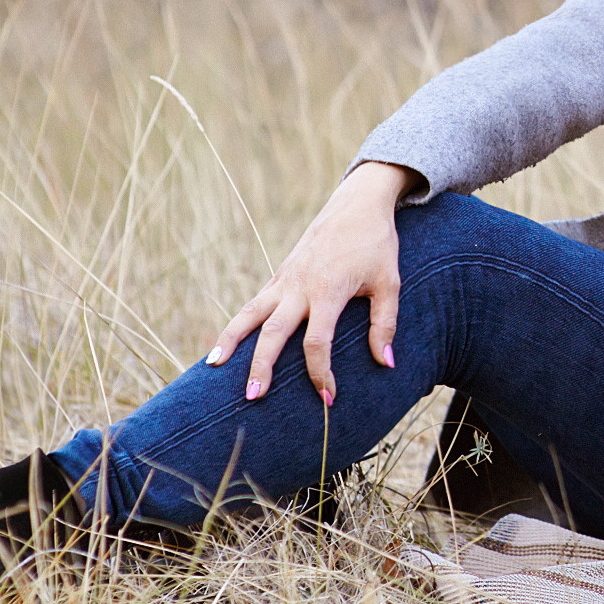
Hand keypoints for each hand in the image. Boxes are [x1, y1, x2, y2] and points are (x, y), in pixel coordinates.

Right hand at [206, 161, 412, 403]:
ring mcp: (284, 280)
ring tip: (213, 368)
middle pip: (273, 332)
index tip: (328, 398)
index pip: (317, 342)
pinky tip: (224, 346)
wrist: (357, 205)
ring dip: (231, 341)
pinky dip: (237, 325)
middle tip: (253, 396)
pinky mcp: (278, 276)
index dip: (320, 373)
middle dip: (260, 366)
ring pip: (249, 314)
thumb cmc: (376, 245)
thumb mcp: (389, 282)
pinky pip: (252, 304)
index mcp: (328, 291)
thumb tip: (387, 363)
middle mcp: (299, 287)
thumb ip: (385, 324)